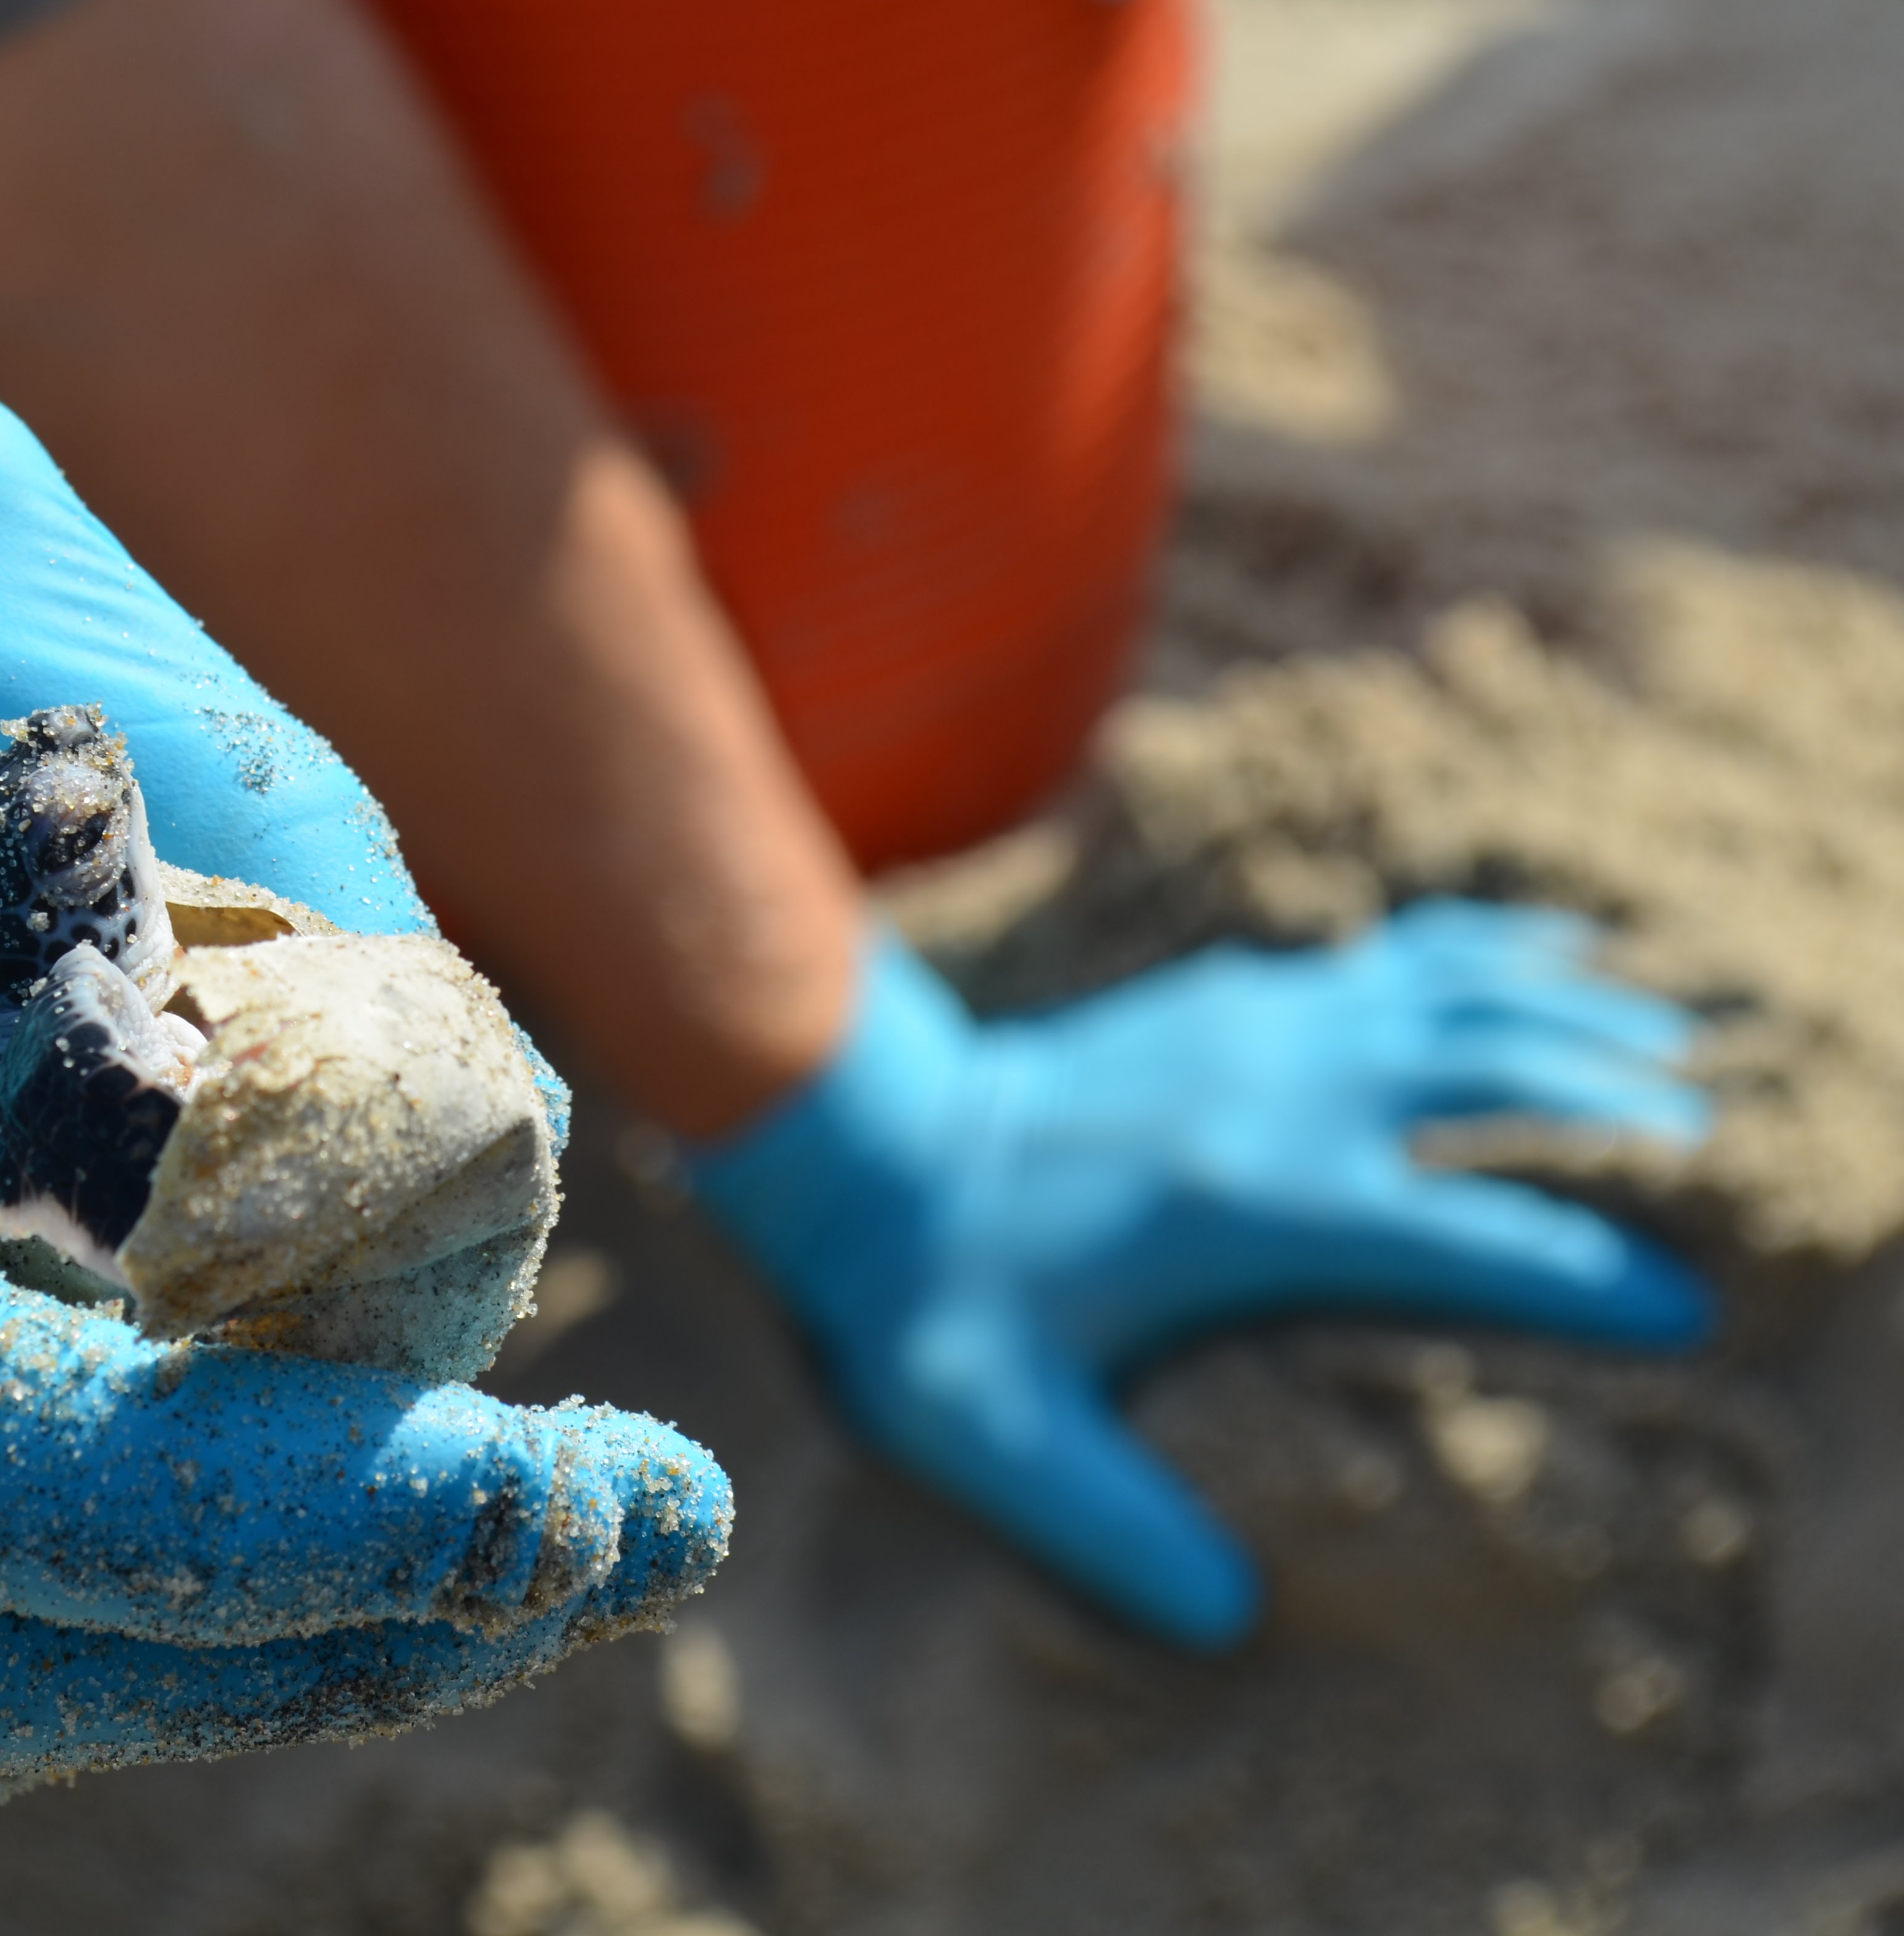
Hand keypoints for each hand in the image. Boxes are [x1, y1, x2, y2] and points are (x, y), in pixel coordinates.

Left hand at [689, 903, 1709, 1646]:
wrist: (860, 1139)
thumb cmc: (927, 1294)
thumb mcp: (995, 1432)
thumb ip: (1108, 1530)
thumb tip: (1221, 1621)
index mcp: (1260, 1206)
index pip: (1473, 1237)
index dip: (1590, 1278)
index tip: (1679, 1314)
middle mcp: (1284, 1095)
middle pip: (1503, 1073)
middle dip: (1618, 1099)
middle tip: (1710, 1139)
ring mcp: (1258, 1025)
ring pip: (1461, 993)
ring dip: (1573, 1006)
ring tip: (1668, 1031)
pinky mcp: (1225, 996)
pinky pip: (1391, 953)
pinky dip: (1480, 950)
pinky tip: (1535, 948)